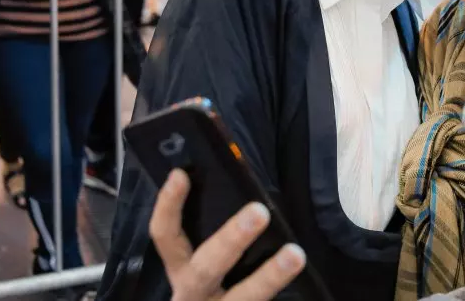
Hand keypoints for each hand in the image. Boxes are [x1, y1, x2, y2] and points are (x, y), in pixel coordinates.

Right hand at [150, 170, 306, 300]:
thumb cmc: (213, 284)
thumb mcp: (205, 262)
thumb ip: (219, 237)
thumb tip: (252, 197)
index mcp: (181, 269)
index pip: (165, 236)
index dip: (168, 207)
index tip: (180, 175)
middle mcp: (192, 292)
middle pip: (206, 267)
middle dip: (231, 239)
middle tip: (260, 212)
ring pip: (244, 296)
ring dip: (270, 276)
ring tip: (295, 254)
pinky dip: (278, 291)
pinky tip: (299, 278)